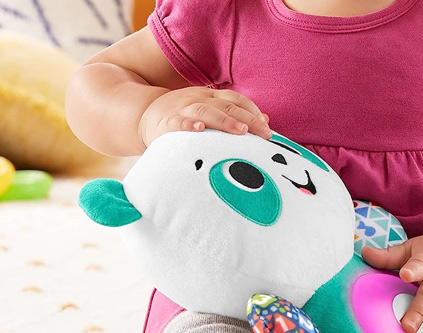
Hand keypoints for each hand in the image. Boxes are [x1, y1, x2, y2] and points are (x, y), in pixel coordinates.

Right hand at [138, 87, 271, 146]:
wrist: (144, 115)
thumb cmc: (184, 118)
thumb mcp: (210, 110)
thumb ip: (235, 115)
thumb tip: (265, 121)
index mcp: (211, 96)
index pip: (237, 99)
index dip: (253, 111)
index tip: (267, 127)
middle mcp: (199, 99)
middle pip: (227, 106)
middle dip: (248, 119)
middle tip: (264, 133)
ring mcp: (183, 109)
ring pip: (206, 111)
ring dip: (225, 121)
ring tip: (241, 131)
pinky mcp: (167, 122)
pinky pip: (179, 122)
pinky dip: (189, 125)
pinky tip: (199, 130)